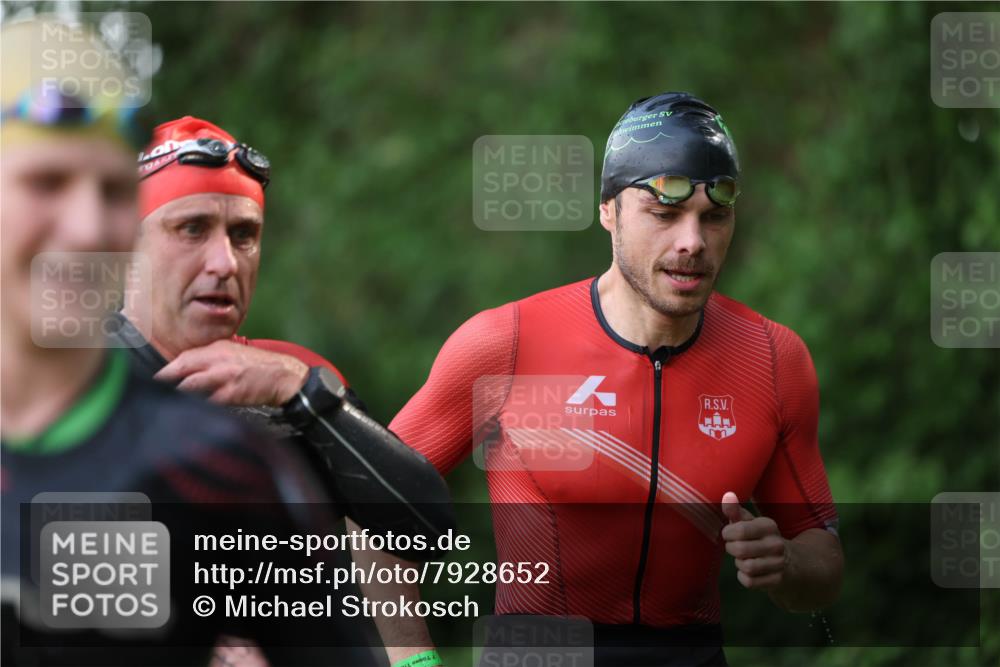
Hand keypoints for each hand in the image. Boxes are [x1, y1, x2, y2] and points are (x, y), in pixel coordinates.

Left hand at [155, 339, 308, 406]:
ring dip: (176, 395)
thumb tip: (187, 370)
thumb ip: (211, 359)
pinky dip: (196, 407)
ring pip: (191, 385)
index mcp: (217, 348)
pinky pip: (208, 402)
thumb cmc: (258, 366)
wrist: (283, 375)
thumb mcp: (233, 354)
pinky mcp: (232, 393)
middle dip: (163, 380)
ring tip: (163, 403)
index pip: (184, 357)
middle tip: (148, 390)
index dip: (167, 369)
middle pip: (182, 368)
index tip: (152, 378)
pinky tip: (187, 413)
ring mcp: (224, 376)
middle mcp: (218, 360)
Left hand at [721, 491, 788, 590]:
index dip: (727, 533)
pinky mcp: (777, 580)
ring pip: (746, 567)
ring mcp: (779, 564)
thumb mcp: (750, 522)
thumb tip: (727, 495)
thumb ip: (735, 511)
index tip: (729, 534)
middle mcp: (776, 544)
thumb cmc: (760, 537)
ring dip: (739, 564)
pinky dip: (744, 577)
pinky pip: (750, 582)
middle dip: (732, 549)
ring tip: (744, 558)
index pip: (739, 530)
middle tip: (735, 546)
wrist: (789, 561)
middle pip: (740, 550)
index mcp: (769, 526)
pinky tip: (749, 571)